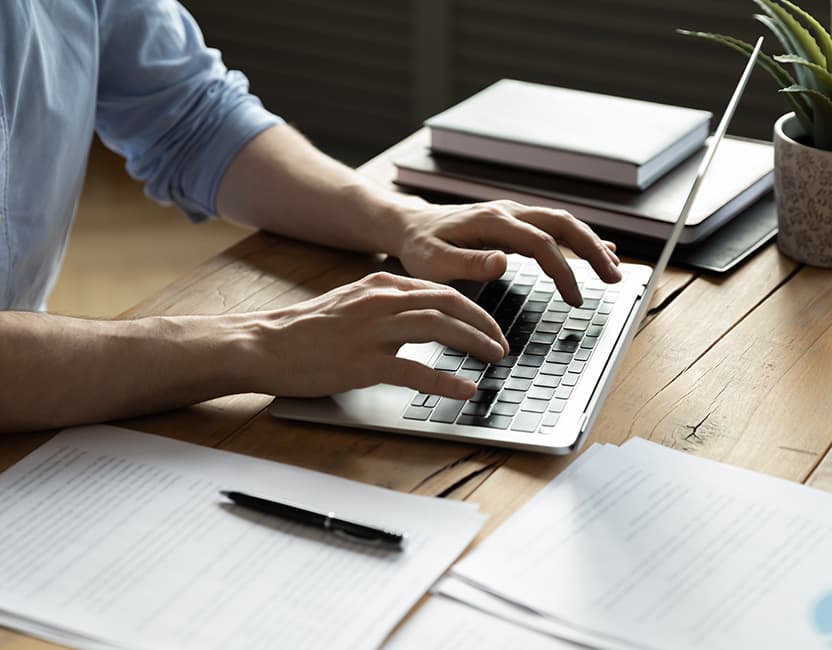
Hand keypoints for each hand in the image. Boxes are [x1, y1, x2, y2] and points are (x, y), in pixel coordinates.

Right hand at [242, 272, 508, 398]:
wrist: (263, 343)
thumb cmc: (304, 330)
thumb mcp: (350, 304)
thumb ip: (385, 306)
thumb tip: (421, 318)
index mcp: (380, 286)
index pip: (440, 290)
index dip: (473, 308)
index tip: (488, 325)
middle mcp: (381, 302)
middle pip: (449, 304)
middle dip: (484, 323)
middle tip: (501, 344)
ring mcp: (373, 331)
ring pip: (440, 328)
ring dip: (474, 343)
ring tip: (494, 359)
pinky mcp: (363, 363)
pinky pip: (415, 370)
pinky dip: (445, 380)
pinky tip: (465, 389)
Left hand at [393, 200, 620, 305]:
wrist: (409, 226)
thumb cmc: (419, 248)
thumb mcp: (434, 262)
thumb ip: (468, 263)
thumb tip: (503, 262)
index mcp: (491, 221)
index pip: (540, 243)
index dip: (563, 270)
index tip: (576, 298)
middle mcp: (507, 211)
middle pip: (563, 223)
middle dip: (592, 250)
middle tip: (615, 278)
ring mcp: (512, 213)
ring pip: (562, 222)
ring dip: (590, 243)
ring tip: (613, 269)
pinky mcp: (513, 221)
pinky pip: (552, 226)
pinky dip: (577, 238)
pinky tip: (599, 249)